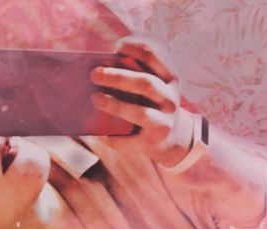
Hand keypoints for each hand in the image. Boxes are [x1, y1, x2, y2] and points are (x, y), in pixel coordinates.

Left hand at [89, 35, 193, 165]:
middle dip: (118, 77)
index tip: (117, 47)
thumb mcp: (153, 84)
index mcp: (169, 78)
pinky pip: (131, 141)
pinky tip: (100, 134)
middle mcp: (170, 100)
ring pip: (140, 113)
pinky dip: (113, 138)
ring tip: (95, 99)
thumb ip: (134, 72)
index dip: (134, 47)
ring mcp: (164, 123)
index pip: (154, 55)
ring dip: (116, 106)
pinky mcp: (153, 144)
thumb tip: (100, 69)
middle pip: (146, 84)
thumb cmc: (151, 104)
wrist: (171, 139)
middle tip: (94, 74)